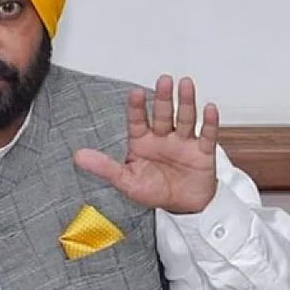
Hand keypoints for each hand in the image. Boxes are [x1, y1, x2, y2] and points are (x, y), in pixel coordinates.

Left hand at [74, 75, 218, 213]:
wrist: (183, 208)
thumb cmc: (154, 191)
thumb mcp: (126, 181)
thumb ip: (104, 167)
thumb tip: (79, 156)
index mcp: (142, 142)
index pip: (138, 120)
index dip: (137, 107)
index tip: (136, 93)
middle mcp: (163, 138)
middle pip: (163, 115)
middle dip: (163, 98)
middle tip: (163, 81)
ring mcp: (183, 143)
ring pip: (185, 119)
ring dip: (186, 102)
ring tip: (185, 84)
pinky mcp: (202, 153)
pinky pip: (207, 136)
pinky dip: (209, 122)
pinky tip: (208, 108)